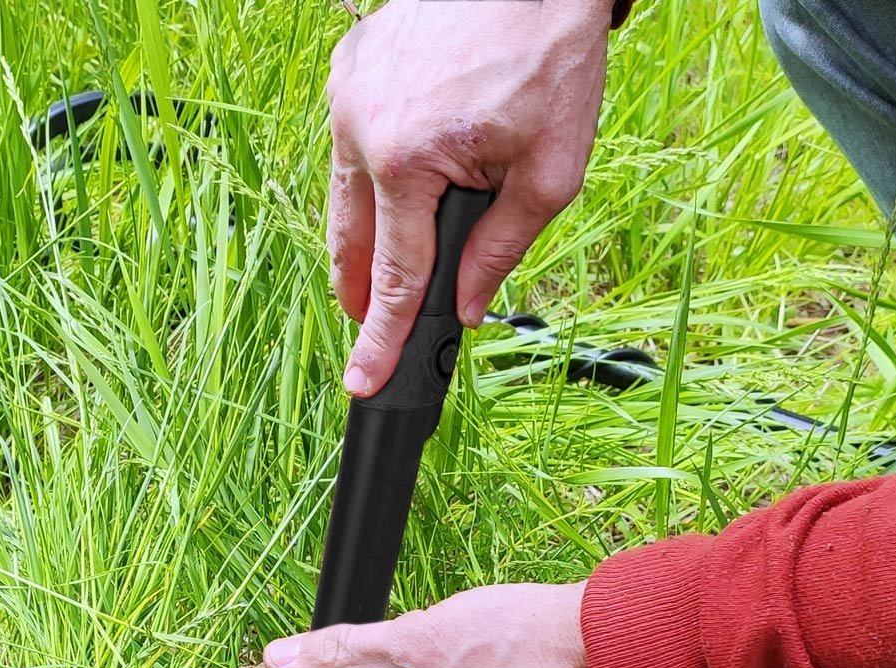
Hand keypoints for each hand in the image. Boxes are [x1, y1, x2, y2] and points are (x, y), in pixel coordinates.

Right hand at [327, 0, 610, 395]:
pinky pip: (352, 144)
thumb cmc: (551, 58)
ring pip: (344, 194)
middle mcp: (360, 125)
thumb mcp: (551, 171)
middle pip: (353, 240)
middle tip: (373, 331)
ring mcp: (347, 92)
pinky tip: (404, 183)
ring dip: (370, 232)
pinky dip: (374, 173)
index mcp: (407, 158)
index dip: (381, 337)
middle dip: (364, 291)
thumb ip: (501, 248)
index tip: (363, 382)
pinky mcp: (350, 67)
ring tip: (393, 264)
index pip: (394, 274)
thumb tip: (466, 305)